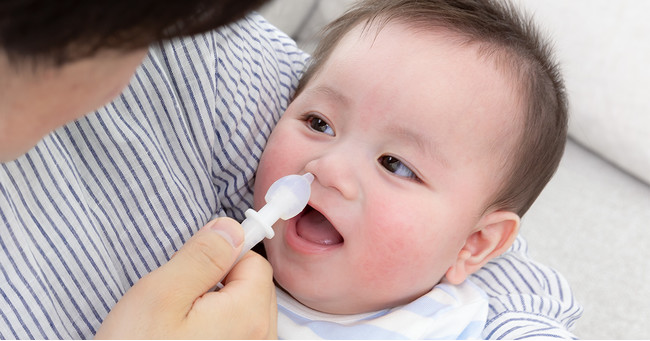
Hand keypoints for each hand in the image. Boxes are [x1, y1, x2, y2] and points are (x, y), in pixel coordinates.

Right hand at [95, 218, 276, 338]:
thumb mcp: (160, 295)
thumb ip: (202, 256)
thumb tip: (230, 228)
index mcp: (249, 315)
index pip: (254, 262)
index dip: (223, 256)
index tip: (196, 263)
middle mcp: (261, 340)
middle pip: (254, 288)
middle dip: (221, 283)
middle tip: (180, 299)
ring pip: (245, 314)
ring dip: (218, 309)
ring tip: (178, 325)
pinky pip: (237, 336)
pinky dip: (217, 331)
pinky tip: (185, 340)